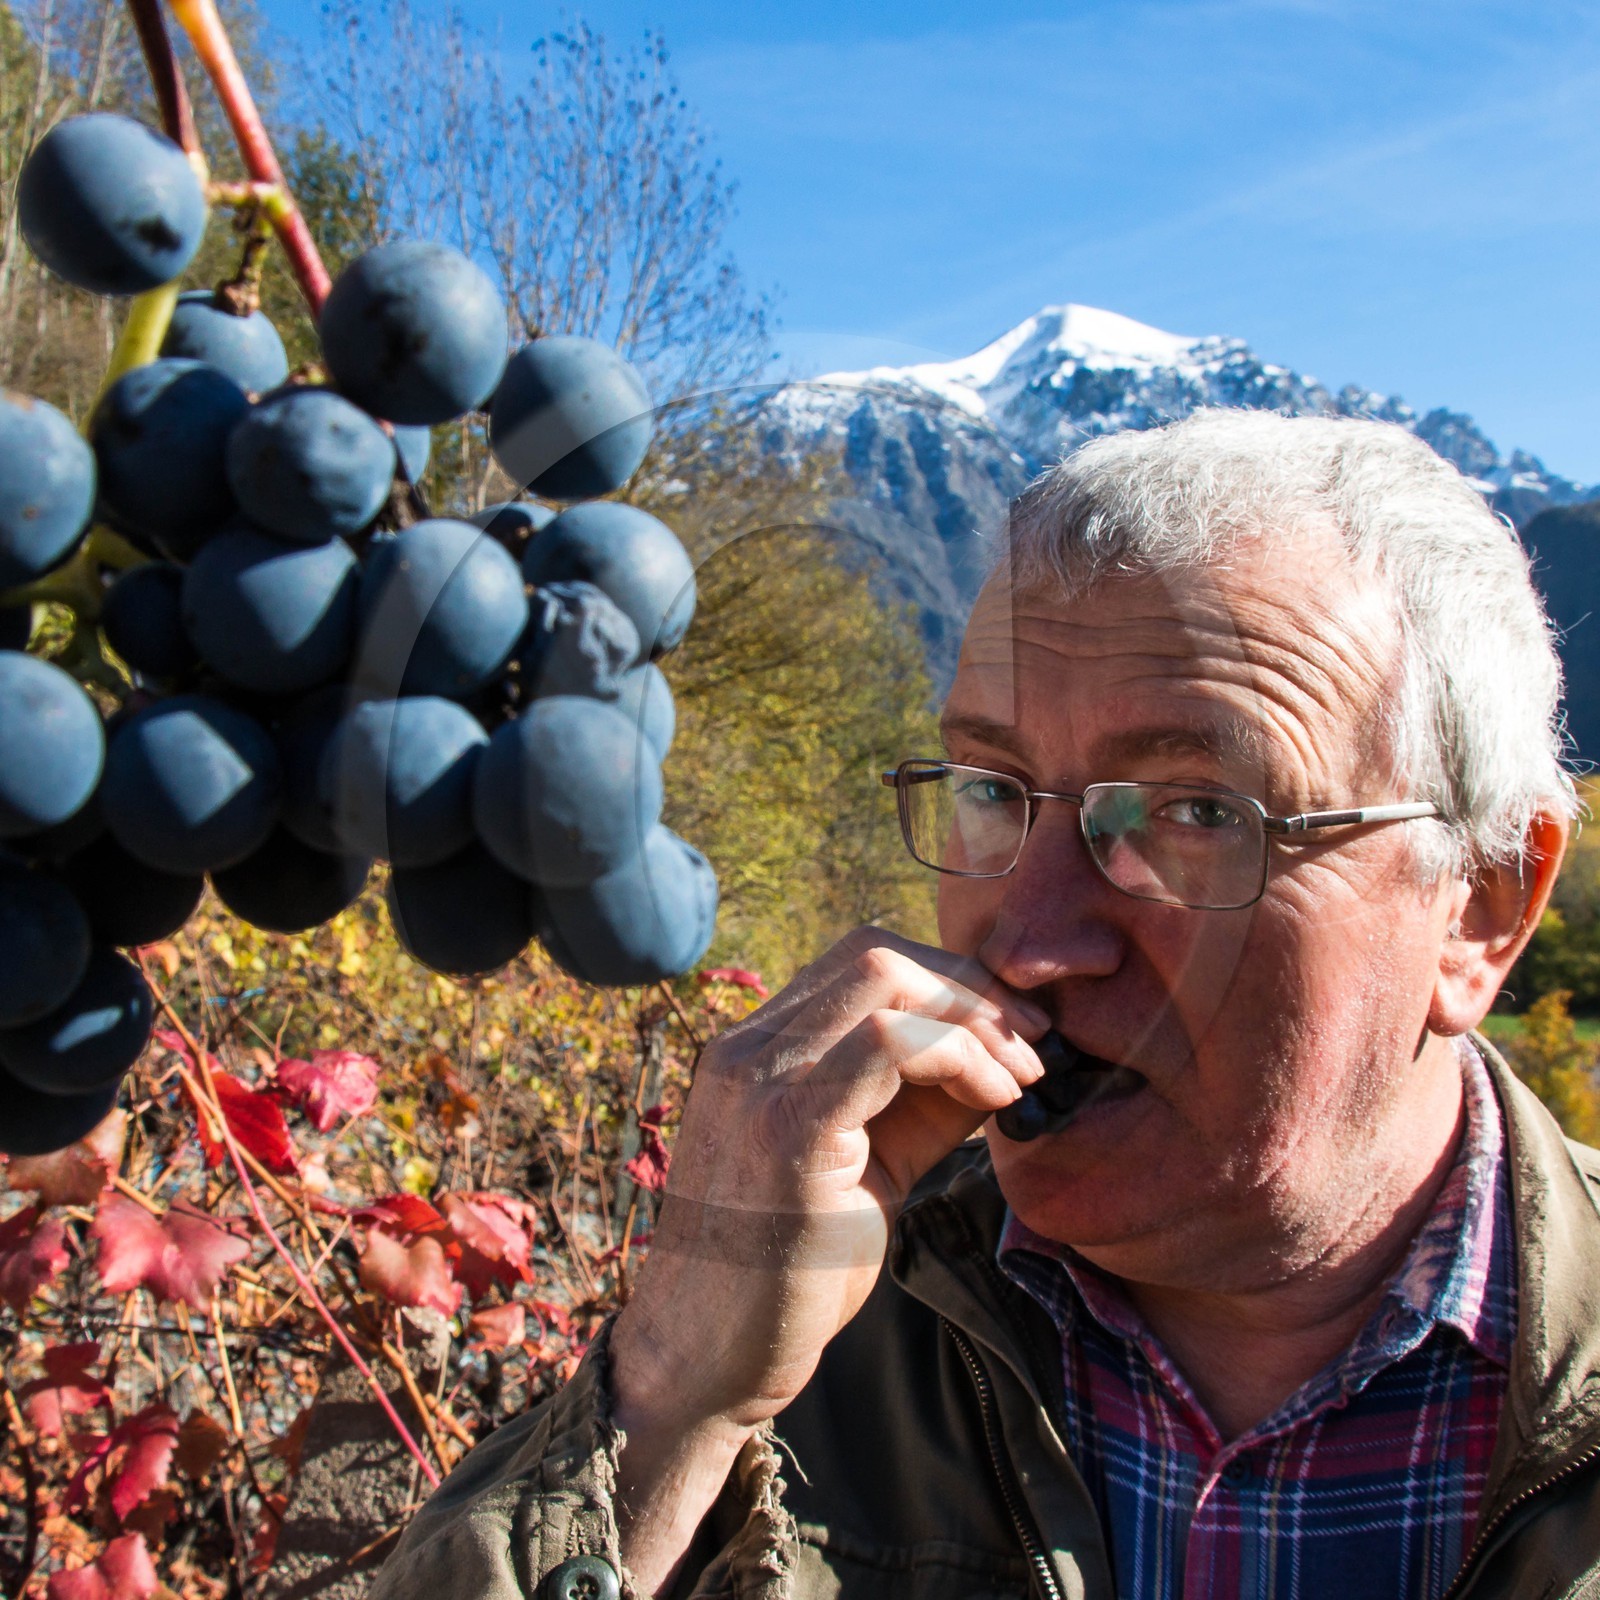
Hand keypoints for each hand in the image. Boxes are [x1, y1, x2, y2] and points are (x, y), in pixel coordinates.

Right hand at [608, 927, 1046, 1587]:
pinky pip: (887, 1043)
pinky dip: (958, 1056)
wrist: (702, 1363)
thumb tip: (1000, 1059)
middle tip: (1033, 1047)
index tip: (1012, 1034)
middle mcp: (749, 1049)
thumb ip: (919, 1106)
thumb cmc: (786, 1276)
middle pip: (877, 954)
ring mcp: (760, 1082)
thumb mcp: (867, 1169)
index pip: (861, 964)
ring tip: (1020, 1079)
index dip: (949, 983)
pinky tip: (993, 1102)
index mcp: (758, 1052)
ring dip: (974, 1019)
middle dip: (972, 989)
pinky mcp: (788, 1130)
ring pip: (883, 978)